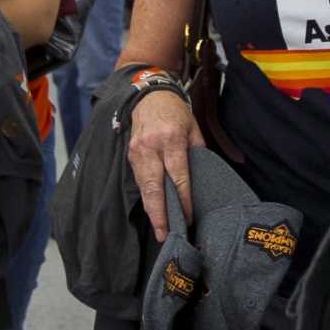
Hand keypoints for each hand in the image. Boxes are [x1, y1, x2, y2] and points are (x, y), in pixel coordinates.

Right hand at [126, 88, 204, 241]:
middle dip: (160, 214)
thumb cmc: (176, 112)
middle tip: (165, 234)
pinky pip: (139, 181)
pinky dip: (147, 197)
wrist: (149, 95)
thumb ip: (196, 153)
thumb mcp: (193, 128)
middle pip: (155, 187)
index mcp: (171, 139)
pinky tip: (153, 210)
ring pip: (144, 187)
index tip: (188, 217)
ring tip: (160, 229)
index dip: (184, 199)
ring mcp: (137, 152)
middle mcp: (151, 147)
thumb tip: (199, 180)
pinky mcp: (130, 155)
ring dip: (152, 210)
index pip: (178, 176)